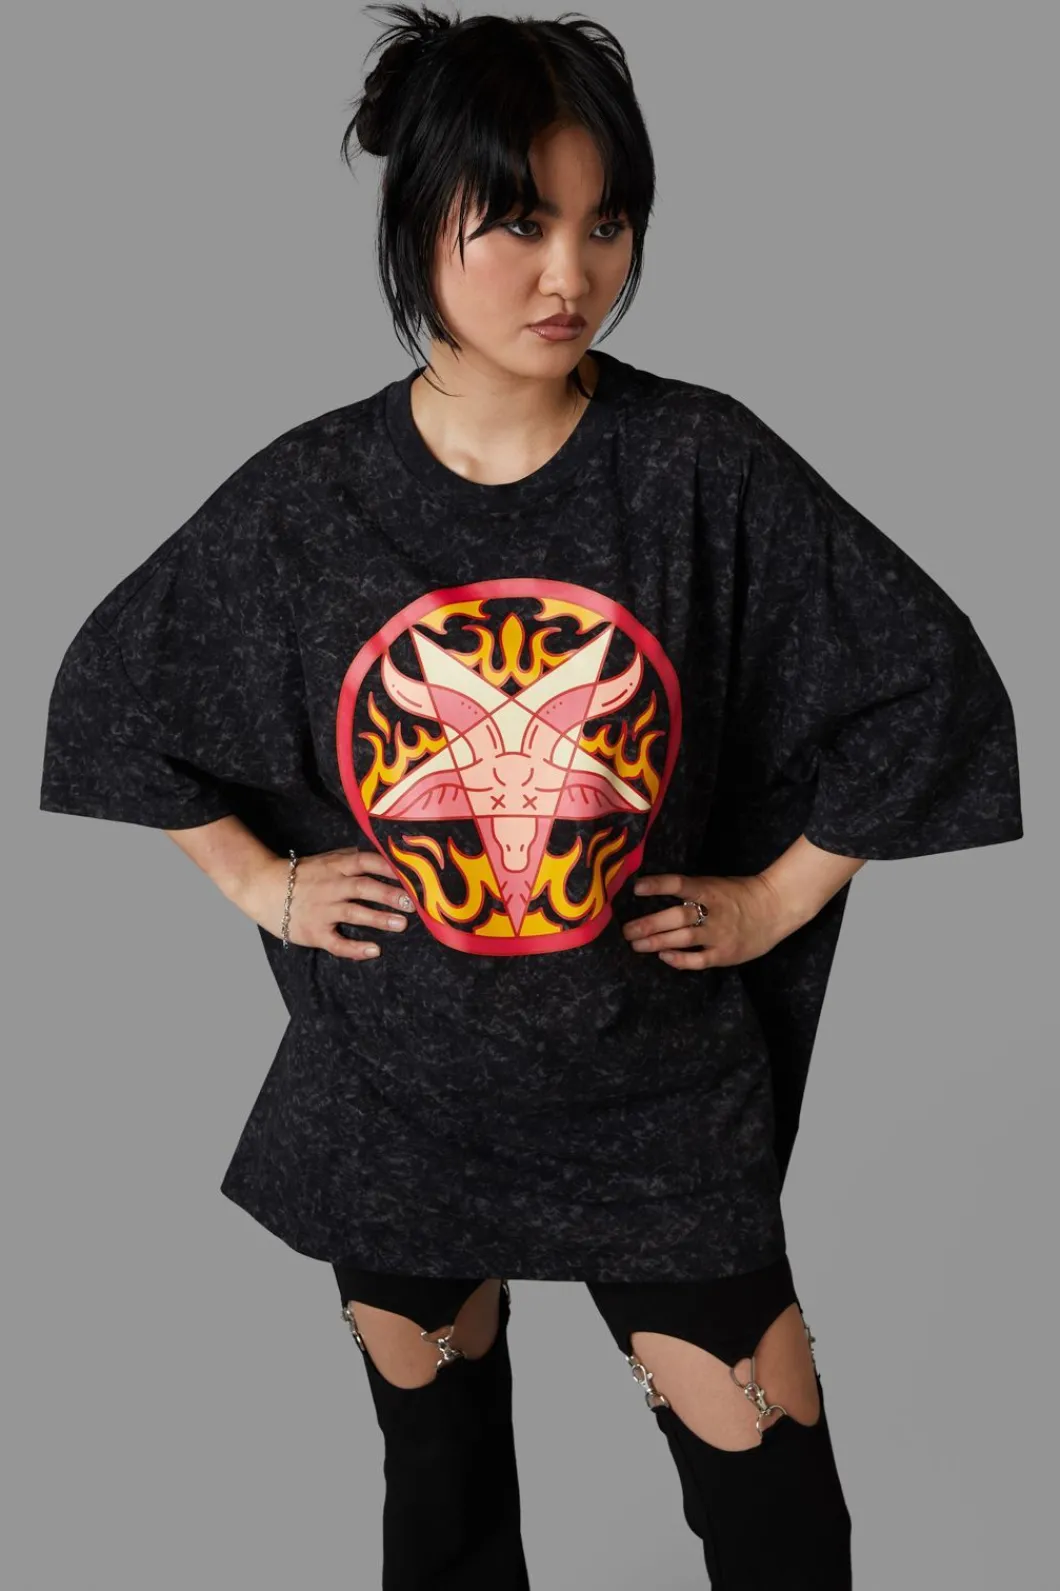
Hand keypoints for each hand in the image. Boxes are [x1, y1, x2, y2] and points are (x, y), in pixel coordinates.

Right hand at [238, 846, 416, 959]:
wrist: (261, 888)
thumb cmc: (297, 874)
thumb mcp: (323, 859)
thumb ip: (349, 858)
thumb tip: (378, 855)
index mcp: (335, 867)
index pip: (365, 862)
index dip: (388, 867)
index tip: (410, 873)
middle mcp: (331, 887)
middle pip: (364, 888)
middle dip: (390, 895)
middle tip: (412, 903)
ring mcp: (322, 910)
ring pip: (355, 914)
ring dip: (379, 919)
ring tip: (401, 924)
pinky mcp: (314, 932)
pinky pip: (337, 942)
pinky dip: (355, 948)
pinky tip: (374, 950)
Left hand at [622, 870, 796, 970]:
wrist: (775, 909)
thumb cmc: (738, 895)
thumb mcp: (715, 885)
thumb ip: (691, 891)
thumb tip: (653, 892)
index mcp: (710, 890)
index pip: (680, 885)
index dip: (658, 885)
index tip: (637, 887)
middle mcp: (713, 912)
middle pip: (677, 917)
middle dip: (648, 924)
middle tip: (626, 930)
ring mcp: (719, 934)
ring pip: (683, 939)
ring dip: (656, 942)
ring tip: (636, 944)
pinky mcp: (725, 954)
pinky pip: (698, 960)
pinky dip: (679, 960)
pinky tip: (663, 957)